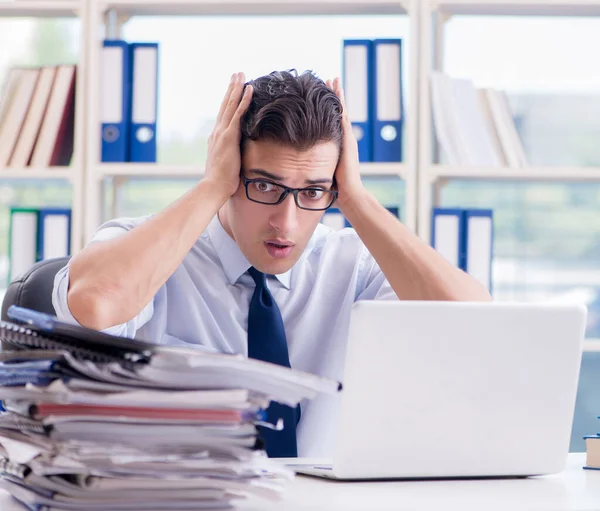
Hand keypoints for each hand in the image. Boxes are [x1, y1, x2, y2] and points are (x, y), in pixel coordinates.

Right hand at [203, 72, 252, 197]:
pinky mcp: (229, 136)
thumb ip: (230, 157)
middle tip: (236, 74)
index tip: (232, 90)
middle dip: (231, 89)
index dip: (228, 101)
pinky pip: (238, 113)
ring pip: (230, 105)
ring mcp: (222, 132)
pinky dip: (244, 100)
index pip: (224, 115)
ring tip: (241, 75)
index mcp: (217, 138)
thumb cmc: (222, 181)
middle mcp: (217, 131)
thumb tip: (236, 160)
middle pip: (225, 105)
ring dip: (236, 89)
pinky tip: (249, 89)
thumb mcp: (226, 165)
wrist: (215, 186)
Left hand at [326, 77, 365, 207]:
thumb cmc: (335, 191)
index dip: (327, 110)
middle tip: (330, 79)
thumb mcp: (321, 175)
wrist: (349, 195)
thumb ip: (313, 170)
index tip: (321, 96)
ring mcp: (347, 139)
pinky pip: (343, 116)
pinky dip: (340, 103)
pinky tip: (337, 91)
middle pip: (338, 112)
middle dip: (334, 96)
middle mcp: (345, 140)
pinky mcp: (348, 140)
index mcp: (338, 147)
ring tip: (333, 79)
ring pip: (342, 111)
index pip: (332, 124)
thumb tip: (298, 172)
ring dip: (337, 95)